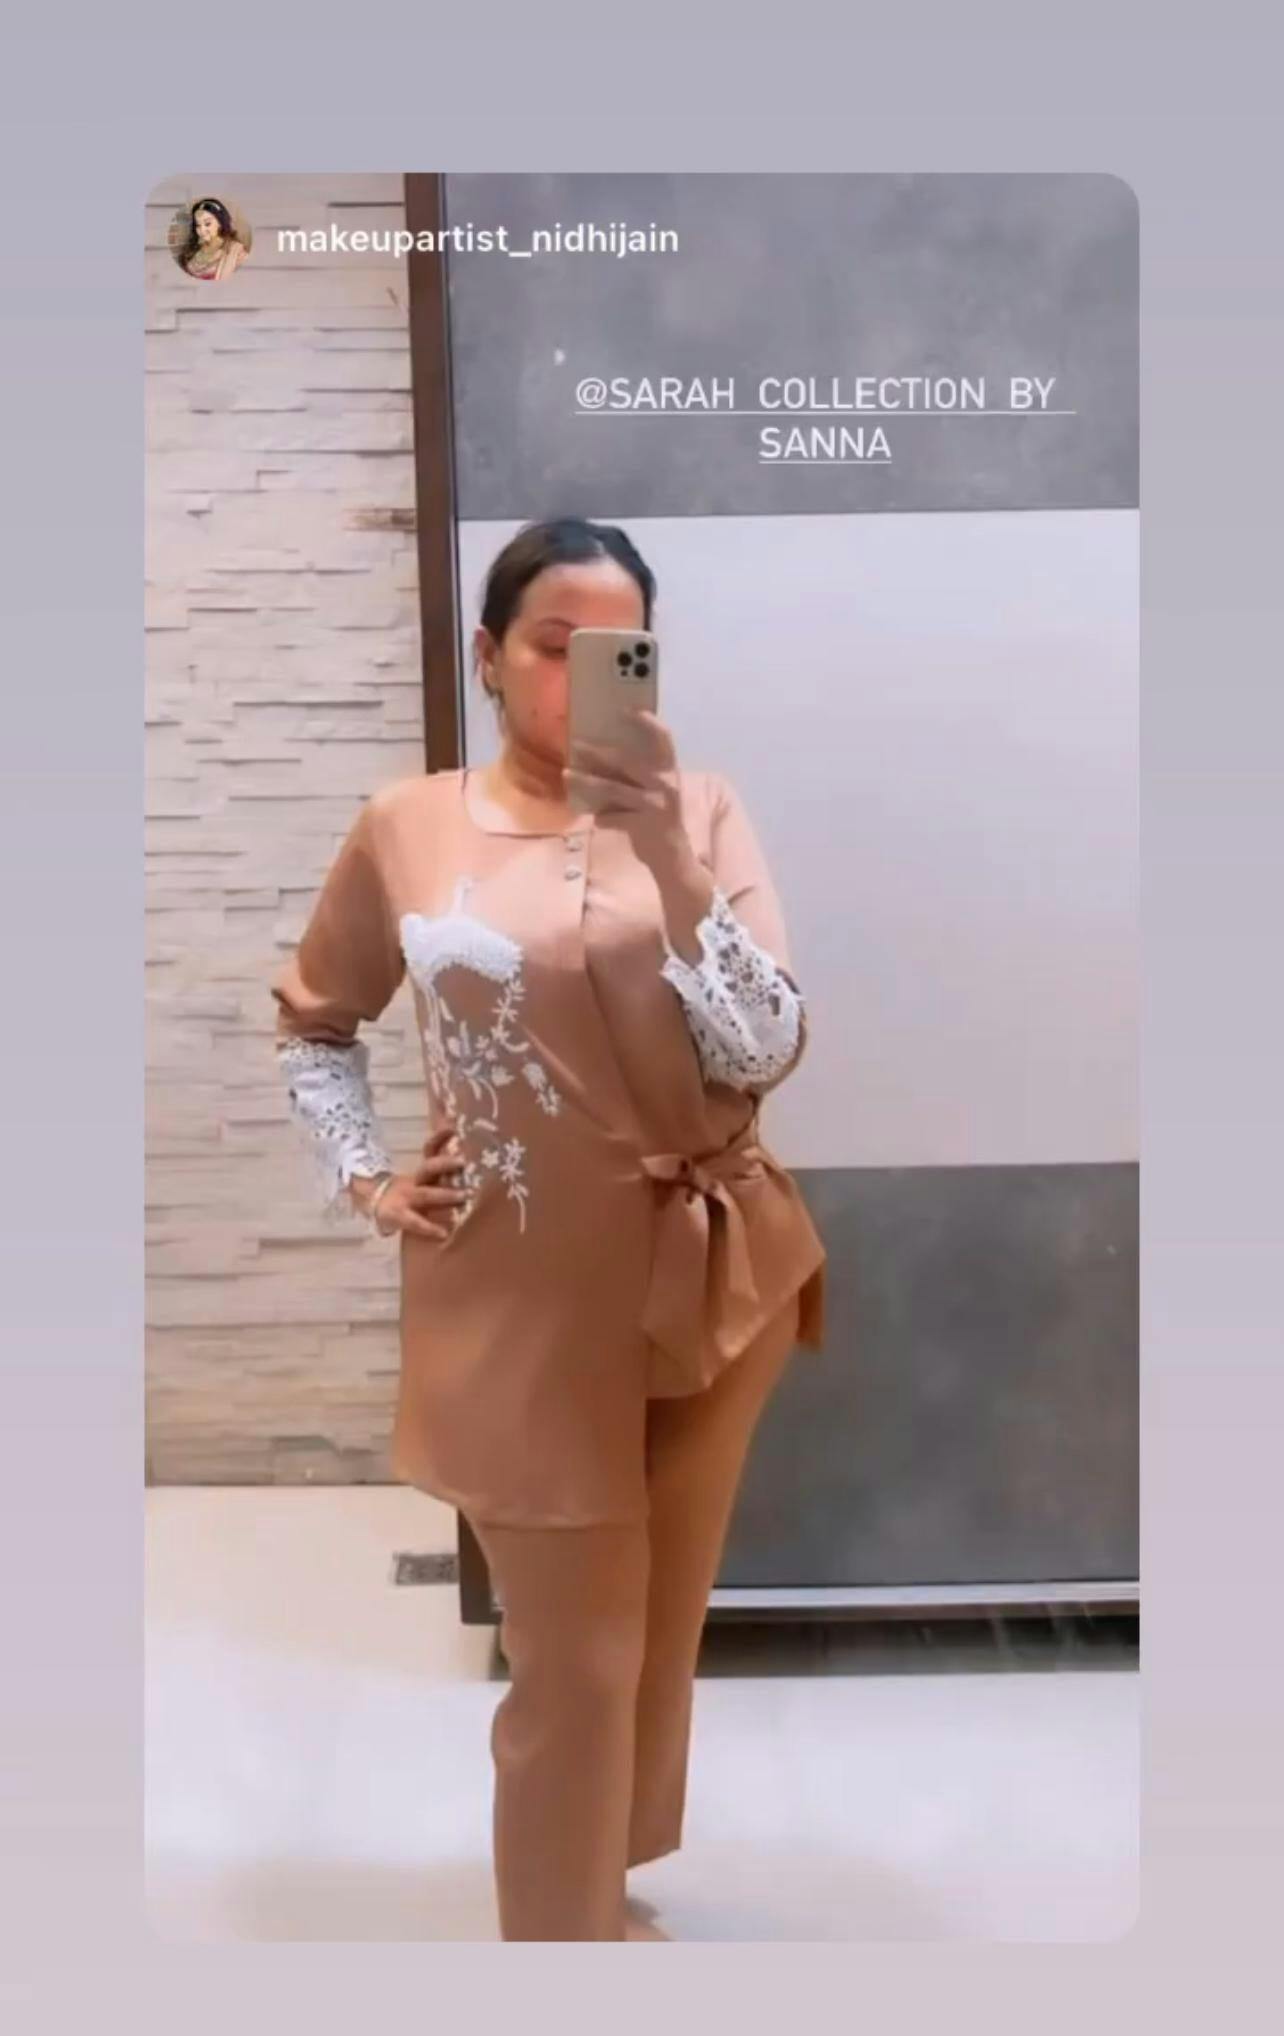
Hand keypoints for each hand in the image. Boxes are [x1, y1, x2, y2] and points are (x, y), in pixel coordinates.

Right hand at [349, 1122, 469, 1238]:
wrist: (375, 1204)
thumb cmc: (409, 1191)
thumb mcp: (425, 1179)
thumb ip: (439, 1163)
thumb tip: (455, 1135)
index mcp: (422, 1171)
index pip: (430, 1149)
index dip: (440, 1137)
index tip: (453, 1128)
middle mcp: (414, 1181)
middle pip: (428, 1168)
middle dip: (445, 1164)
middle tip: (463, 1161)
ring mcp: (406, 1199)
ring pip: (425, 1194)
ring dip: (444, 1194)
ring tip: (463, 1196)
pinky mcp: (399, 1217)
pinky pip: (417, 1223)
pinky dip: (430, 1228)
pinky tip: (444, 1233)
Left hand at [563, 709, 686, 863]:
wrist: (674, 856)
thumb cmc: (662, 817)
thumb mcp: (658, 790)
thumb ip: (639, 774)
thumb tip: (601, 756)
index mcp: (670, 770)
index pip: (663, 739)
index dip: (647, 722)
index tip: (626, 709)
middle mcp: (665, 784)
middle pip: (626, 761)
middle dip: (598, 752)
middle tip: (576, 744)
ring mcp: (654, 805)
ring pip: (613, 788)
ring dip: (586, 781)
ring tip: (567, 774)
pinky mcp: (643, 826)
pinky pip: (612, 817)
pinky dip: (602, 817)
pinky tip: (596, 819)